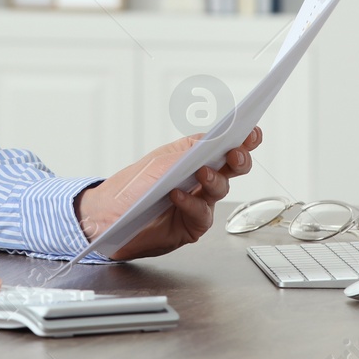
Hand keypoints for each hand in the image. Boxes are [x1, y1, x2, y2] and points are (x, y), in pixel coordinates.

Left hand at [75, 127, 261, 260]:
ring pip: (220, 190)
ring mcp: (197, 203)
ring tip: (202, 172)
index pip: (221, 145)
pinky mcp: (191, 226)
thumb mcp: (158, 164)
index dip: (240, 138)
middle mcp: (198, 180)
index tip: (252, 132)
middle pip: (230, 168)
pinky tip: (178, 196)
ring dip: (214, 180)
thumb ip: (186, 153)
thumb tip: (213, 139)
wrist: (105, 219)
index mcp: (190, 158)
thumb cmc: (129, 187)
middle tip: (235, 154)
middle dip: (238, 159)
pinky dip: (192, 204)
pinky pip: (202, 215)